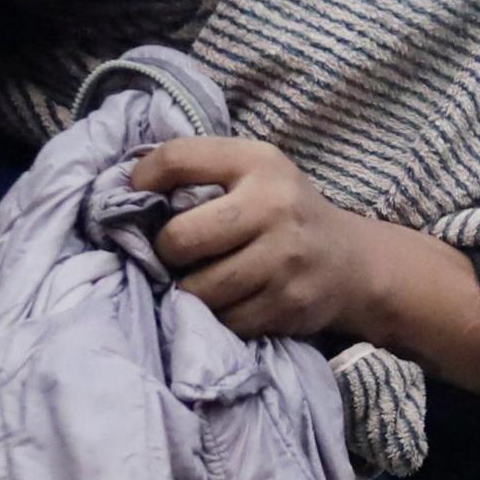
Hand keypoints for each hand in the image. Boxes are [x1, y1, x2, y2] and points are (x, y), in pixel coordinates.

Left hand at [138, 136, 411, 340]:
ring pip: (199, 289)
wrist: (352, 264)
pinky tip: (226, 302)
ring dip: (188, 291)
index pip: (177, 159)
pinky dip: (216, 316)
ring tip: (198, 281)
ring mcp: (283, 259)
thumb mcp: (254, 172)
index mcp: (258, 162)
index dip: (141, 181)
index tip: (135, 199)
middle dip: (166, 252)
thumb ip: (200, 170)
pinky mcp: (287, 304)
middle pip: (181, 237)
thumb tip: (126, 186)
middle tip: (173, 255)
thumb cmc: (284, 213)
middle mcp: (274, 206)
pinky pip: (225, 320)